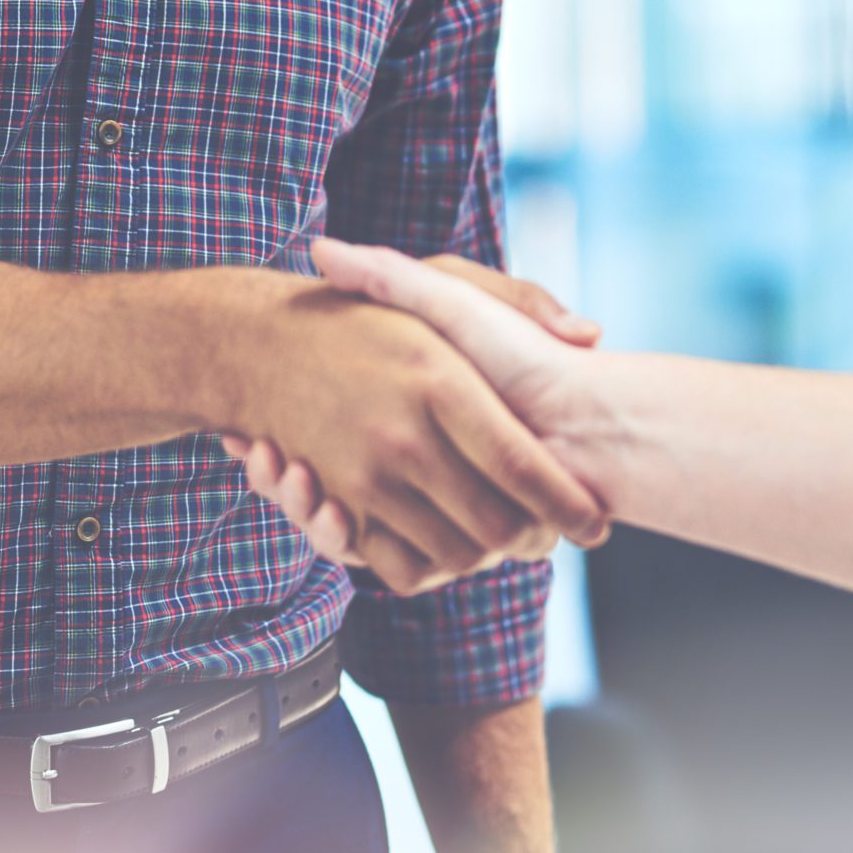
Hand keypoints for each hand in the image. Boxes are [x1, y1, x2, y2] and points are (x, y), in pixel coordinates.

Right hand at [222, 273, 608, 596]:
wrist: (257, 340)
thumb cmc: (368, 313)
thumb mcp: (447, 284)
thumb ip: (522, 300)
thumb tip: (590, 335)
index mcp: (442, 379)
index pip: (523, 466)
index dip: (566, 504)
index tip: (595, 523)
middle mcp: (404, 435)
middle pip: (494, 527)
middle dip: (533, 542)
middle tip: (548, 536)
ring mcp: (366, 476)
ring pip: (453, 556)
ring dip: (487, 560)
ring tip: (502, 540)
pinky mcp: (338, 506)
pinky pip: (399, 567)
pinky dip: (430, 568)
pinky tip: (445, 543)